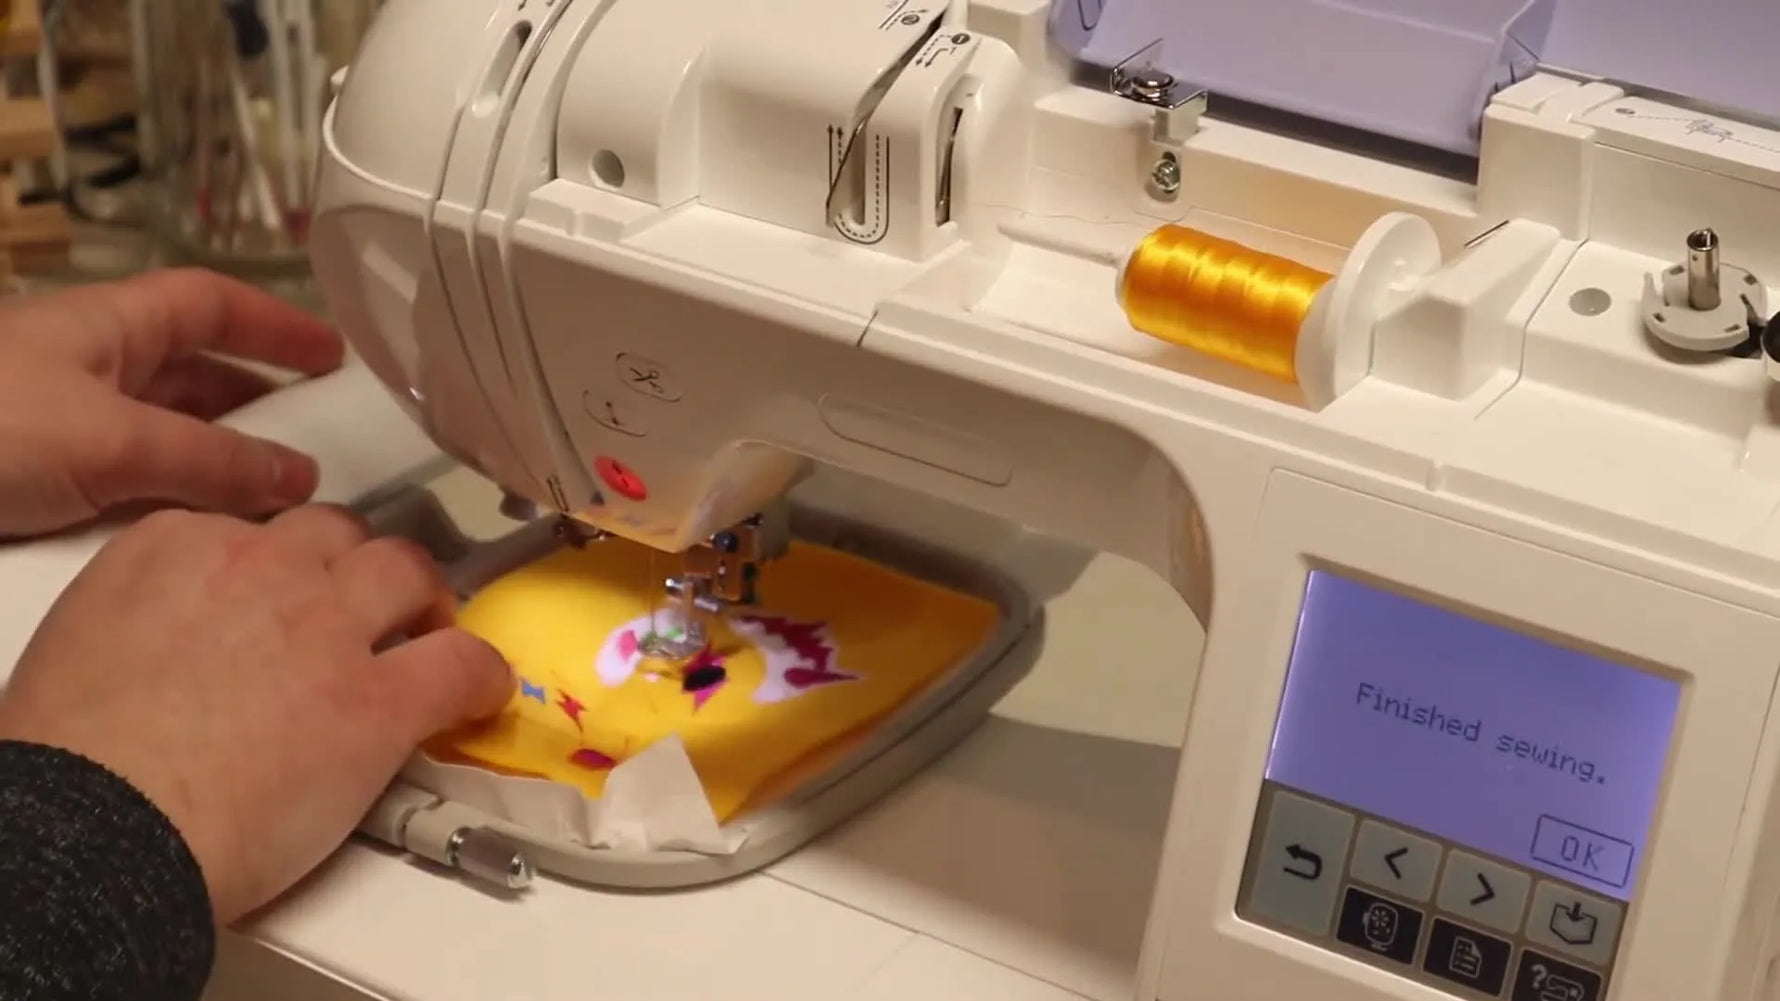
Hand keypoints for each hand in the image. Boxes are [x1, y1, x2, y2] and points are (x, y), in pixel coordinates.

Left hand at [0, 268, 343, 537]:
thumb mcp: (111, 440)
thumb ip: (211, 460)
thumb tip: (304, 477)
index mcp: (108, 324)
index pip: (210, 303)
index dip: (275, 323)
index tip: (335, 355)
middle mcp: (90, 367)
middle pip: (193, 374)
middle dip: (258, 404)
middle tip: (319, 443)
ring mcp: (63, 425)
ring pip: (165, 435)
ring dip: (219, 462)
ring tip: (277, 501)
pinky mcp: (42, 481)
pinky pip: (133, 484)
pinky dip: (177, 502)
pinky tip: (207, 534)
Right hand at [0, 505, 513, 921]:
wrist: (96, 830)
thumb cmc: (72, 761)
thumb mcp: (86, 638)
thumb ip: (153, 609)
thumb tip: (186, 635)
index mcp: (176, 545)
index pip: (259, 526)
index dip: (285, 567)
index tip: (290, 597)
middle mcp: (262, 567)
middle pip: (340, 535)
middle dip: (357, 569)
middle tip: (367, 613)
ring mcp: (329, 628)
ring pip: (407, 571)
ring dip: (422, 600)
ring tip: (426, 634)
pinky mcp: (379, 700)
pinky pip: (461, 662)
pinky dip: (479, 673)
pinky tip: (478, 694)